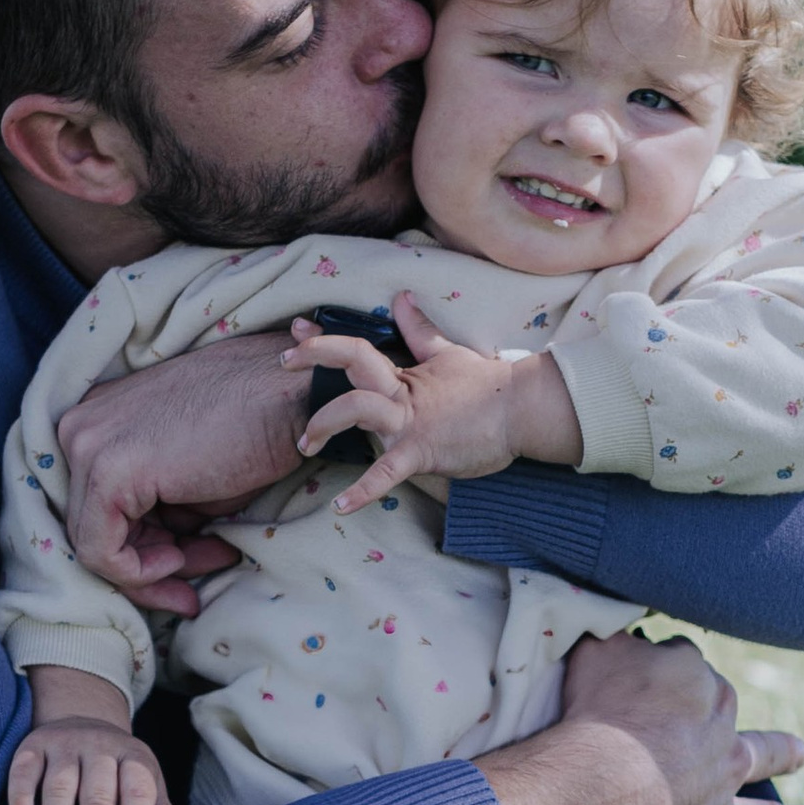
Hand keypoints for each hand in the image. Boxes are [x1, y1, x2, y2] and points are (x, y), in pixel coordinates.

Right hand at [6, 671, 190, 804]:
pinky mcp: (31, 746)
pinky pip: (23, 772)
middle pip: (98, 793)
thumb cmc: (117, 771)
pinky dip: (21, 798)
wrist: (81, 721)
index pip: (137, 790)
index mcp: (133, 758)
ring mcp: (63, 745)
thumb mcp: (144, 784)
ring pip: (59, 786)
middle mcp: (99, 747)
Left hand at [55, 331, 305, 612]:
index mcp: (97, 422)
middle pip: (92, 525)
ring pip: (93, 543)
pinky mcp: (106, 472)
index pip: (97, 505)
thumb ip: (162, 515)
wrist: (290, 400)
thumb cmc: (252, 431)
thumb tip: (160, 560)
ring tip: (209, 560)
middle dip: (147, 563)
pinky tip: (180, 559)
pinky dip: (138, 573)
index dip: (141, 548)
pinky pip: (100, 551)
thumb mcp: (191, 482)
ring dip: (150, 571)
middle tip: (197, 578)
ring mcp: (86, 446)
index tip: (184, 567)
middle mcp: (79, 428)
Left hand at [287, 293, 578, 511]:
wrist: (521, 410)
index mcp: (401, 374)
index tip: (295, 332)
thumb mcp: (447, 354)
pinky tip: (339, 506)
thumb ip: (419, 330)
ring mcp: (408, 423)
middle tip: (282, 363)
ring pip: (357, 409)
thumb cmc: (485, 385)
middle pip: (350, 366)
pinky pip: (385, 473)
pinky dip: (362, 491)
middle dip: (313, 359)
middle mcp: (399, 395)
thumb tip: (402, 297)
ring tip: (305, 444)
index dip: (322, 340)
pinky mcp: (421, 452)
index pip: (356, 349)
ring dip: (324, 424)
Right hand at [481, 632, 803, 804]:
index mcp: (705, 699)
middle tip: (803, 753)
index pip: (700, 681)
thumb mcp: (604, 652)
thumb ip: (623, 644)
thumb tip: (635, 641)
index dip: (679, 680)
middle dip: (782, 749)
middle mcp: (722, 753)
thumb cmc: (595, 711)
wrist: (596, 784)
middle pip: (760, 748)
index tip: (657, 677)